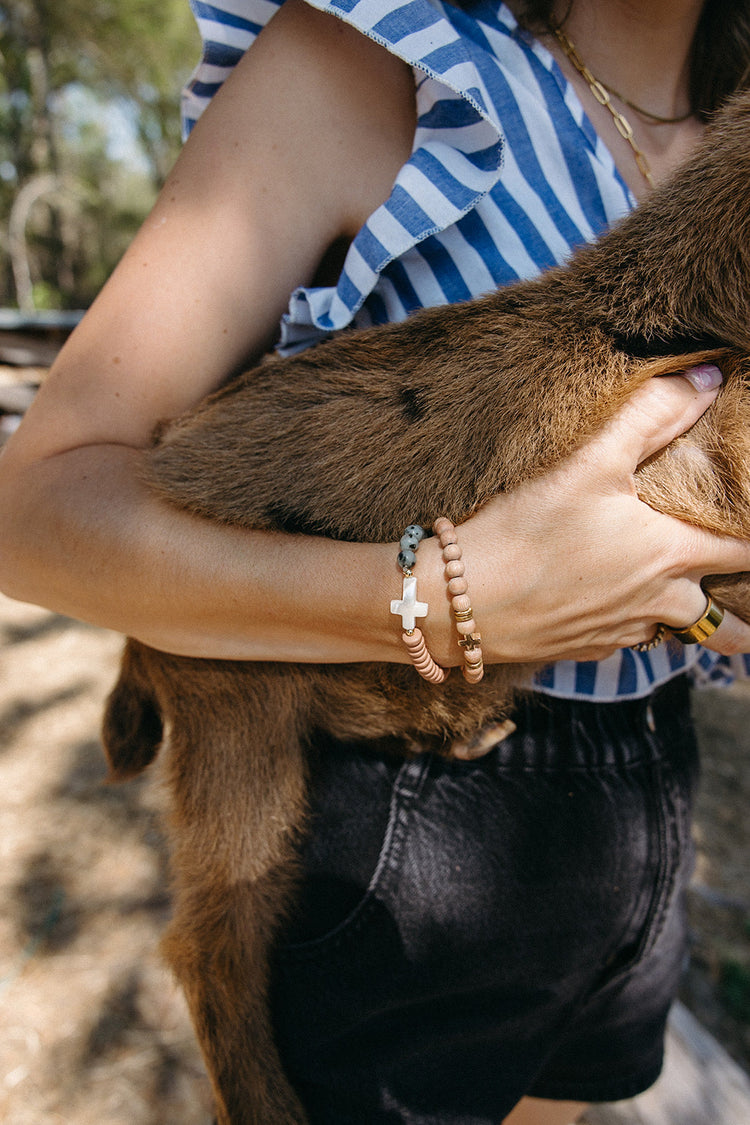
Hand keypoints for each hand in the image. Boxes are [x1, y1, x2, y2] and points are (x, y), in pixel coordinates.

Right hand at [458, 365, 749, 663]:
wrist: (462, 602)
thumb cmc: (528, 530)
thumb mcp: (591, 461)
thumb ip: (652, 415)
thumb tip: (707, 378)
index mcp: (670, 555)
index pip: (744, 554)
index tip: (748, 534)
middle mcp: (656, 602)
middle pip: (722, 625)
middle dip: (738, 620)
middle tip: (739, 602)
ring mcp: (620, 633)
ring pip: (671, 635)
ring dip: (684, 624)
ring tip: (682, 610)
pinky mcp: (583, 649)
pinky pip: (623, 643)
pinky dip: (628, 627)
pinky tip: (608, 608)